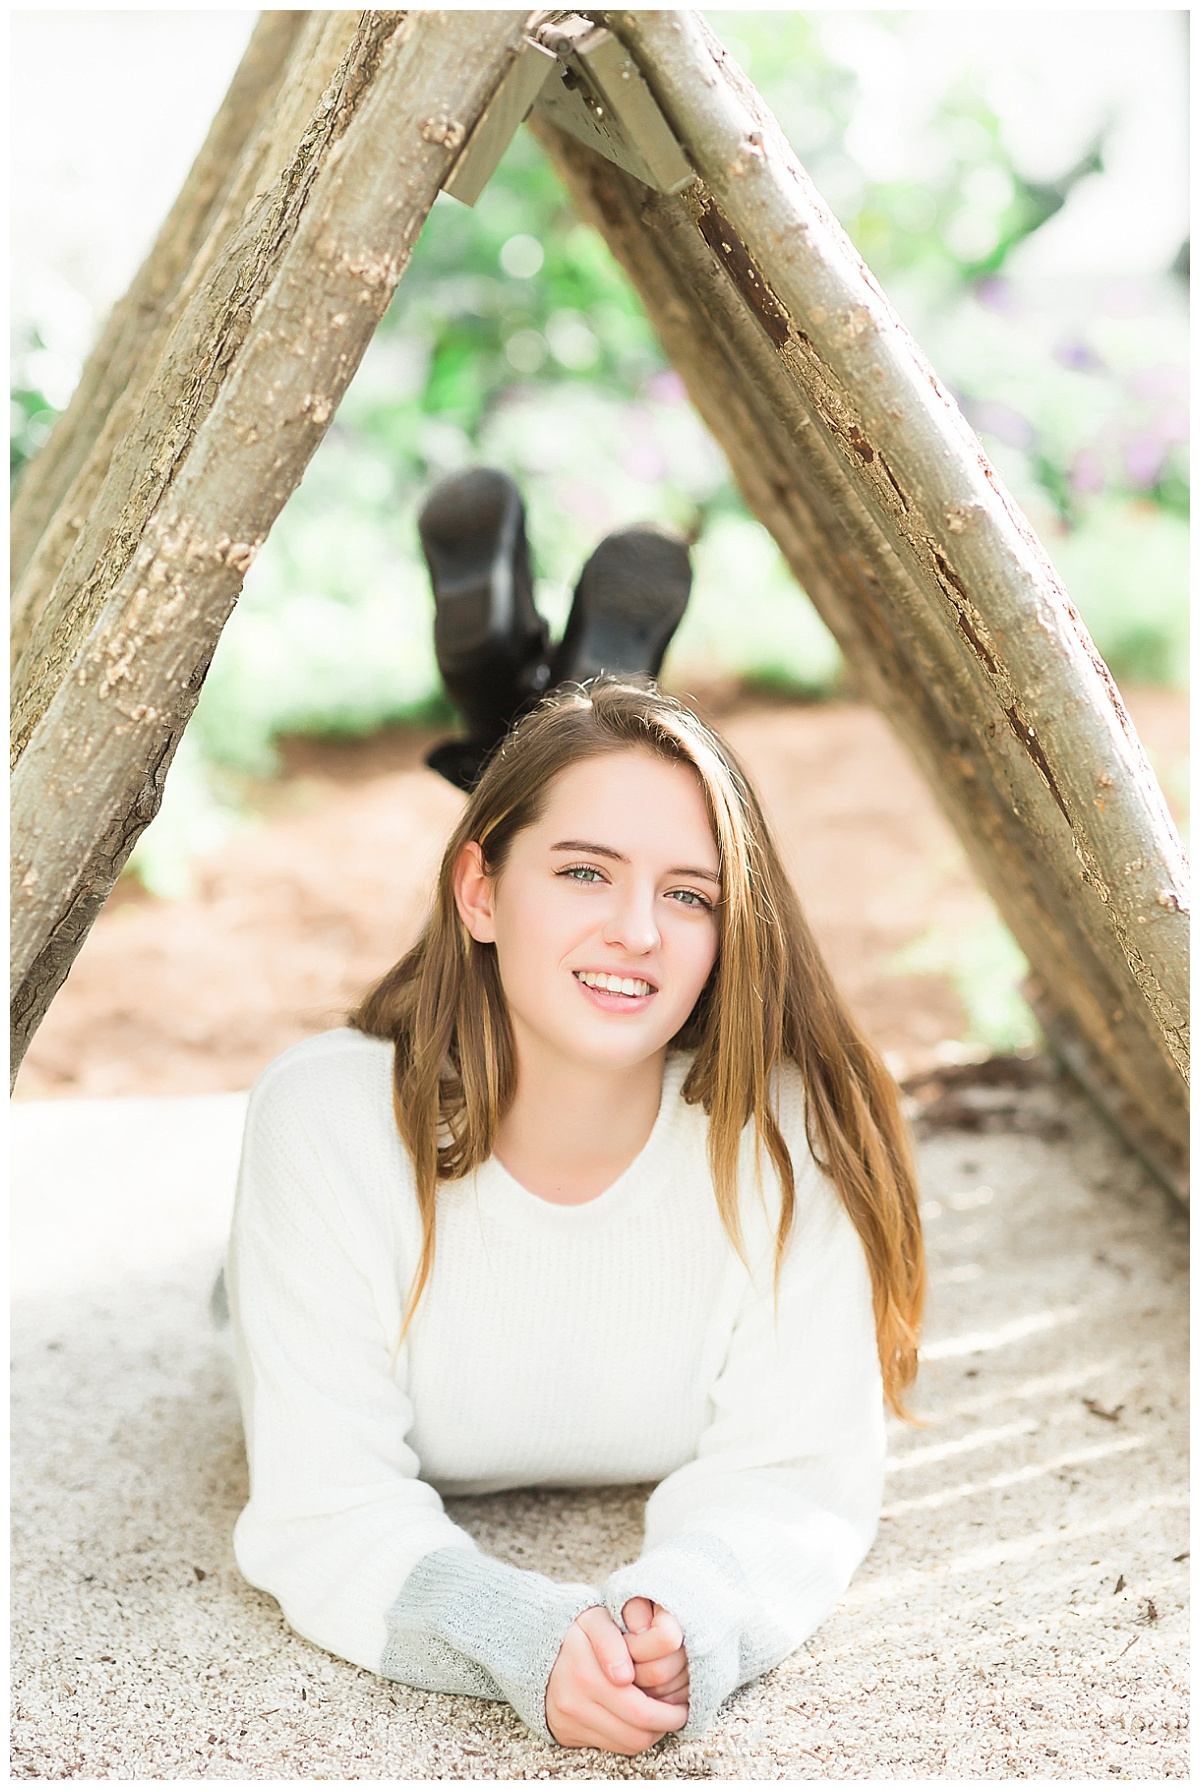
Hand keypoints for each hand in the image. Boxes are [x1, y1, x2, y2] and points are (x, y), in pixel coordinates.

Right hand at [545, 1604, 687, 1753]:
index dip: (670, 1713)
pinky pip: (608, 1746)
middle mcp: (575, 1703)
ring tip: (660, 1715)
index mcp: (586, 1674)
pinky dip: (628, 1736)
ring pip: (624, 1744)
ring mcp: (569, 1721)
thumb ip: (612, 1640)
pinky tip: (636, 1719)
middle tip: (679, 1713)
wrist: (532, 1645)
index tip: (683, 1704)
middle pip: (635, 1733)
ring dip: (649, 1734)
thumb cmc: (575, 1629)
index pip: (640, 1711)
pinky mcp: (566, 1733)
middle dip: (664, 1726)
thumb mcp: (594, 1618)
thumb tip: (624, 1676)